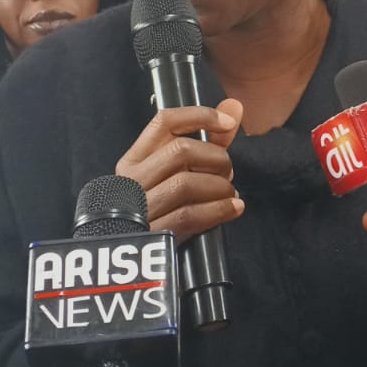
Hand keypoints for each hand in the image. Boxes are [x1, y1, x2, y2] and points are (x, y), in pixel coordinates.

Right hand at [117, 100, 244, 242]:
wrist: (131, 260)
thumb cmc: (161, 206)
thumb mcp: (176, 174)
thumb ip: (208, 140)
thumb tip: (235, 106)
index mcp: (135, 159)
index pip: (165, 121)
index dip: (200, 116)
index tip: (228, 123)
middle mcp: (133, 179)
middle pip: (181, 151)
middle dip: (216, 159)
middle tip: (227, 172)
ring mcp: (140, 207)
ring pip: (186, 183)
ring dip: (220, 187)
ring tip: (229, 193)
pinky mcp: (152, 234)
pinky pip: (189, 215)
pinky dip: (219, 210)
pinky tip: (233, 209)